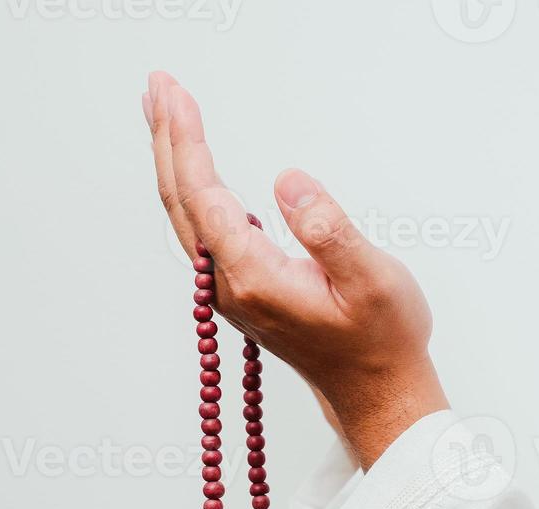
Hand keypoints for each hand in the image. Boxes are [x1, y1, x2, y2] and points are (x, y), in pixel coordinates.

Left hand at [143, 72, 448, 468]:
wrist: (377, 392)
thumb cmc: (381, 339)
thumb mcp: (373, 280)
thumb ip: (329, 229)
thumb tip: (288, 181)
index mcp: (255, 277)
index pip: (205, 196)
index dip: (187, 141)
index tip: (176, 95)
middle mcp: (231, 286)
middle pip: (182, 201)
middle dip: (167, 138)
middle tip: (157, 85)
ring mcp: (231, 290)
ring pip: (187, 215)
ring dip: (173, 160)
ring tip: (162, 112)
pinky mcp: (242, 289)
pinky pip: (202, 229)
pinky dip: (192, 187)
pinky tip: (193, 168)